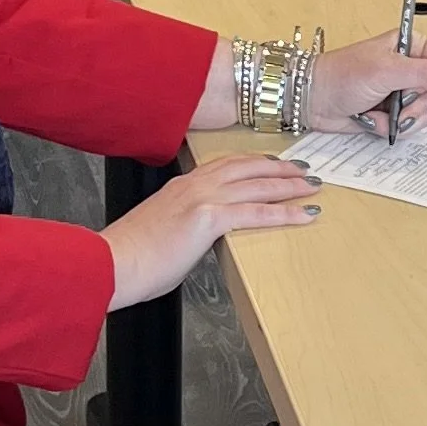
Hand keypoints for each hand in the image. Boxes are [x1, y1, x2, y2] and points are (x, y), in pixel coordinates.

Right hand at [105, 154, 321, 309]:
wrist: (113, 263)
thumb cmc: (129, 258)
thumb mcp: (160, 231)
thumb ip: (182, 226)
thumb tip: (193, 237)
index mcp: (181, 186)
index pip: (226, 165)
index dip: (254, 162)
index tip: (273, 163)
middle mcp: (194, 184)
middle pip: (248, 168)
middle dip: (280, 168)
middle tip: (304, 170)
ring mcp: (201, 198)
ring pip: (257, 185)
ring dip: (290, 185)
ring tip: (312, 187)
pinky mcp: (208, 218)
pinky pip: (256, 212)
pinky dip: (285, 212)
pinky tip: (304, 214)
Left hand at [309, 30, 426, 137]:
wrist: (312, 100)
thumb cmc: (341, 76)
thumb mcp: (385, 70)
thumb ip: (423, 74)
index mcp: (410, 46)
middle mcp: (409, 68)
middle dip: (423, 103)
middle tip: (404, 103)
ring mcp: (401, 91)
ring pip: (426, 111)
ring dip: (404, 117)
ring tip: (383, 113)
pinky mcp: (391, 112)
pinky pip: (407, 125)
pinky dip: (391, 126)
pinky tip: (373, 119)